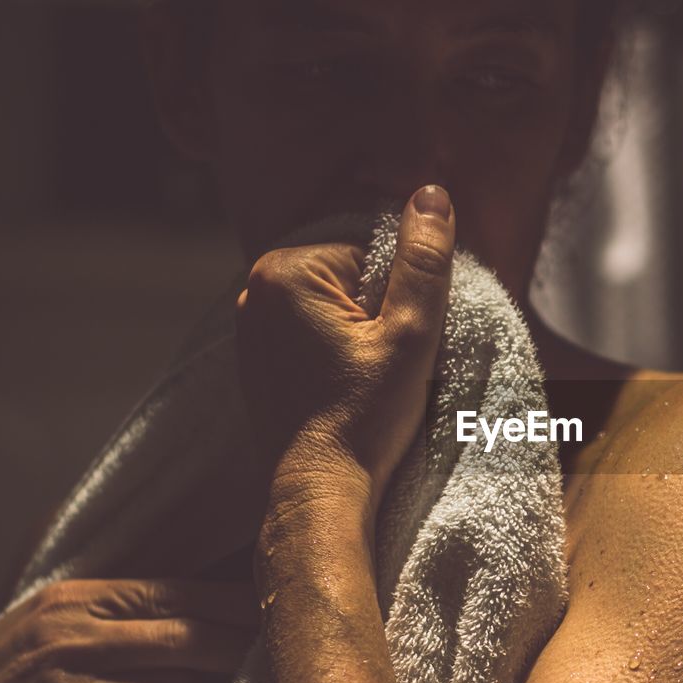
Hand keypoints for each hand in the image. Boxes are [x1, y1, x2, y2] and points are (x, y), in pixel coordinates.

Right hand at [0, 578, 257, 682]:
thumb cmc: (4, 675)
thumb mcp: (51, 621)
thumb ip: (116, 612)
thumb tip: (196, 609)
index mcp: (78, 601)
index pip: (177, 591)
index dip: (232, 600)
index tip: (273, 603)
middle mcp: (79, 638)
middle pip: (189, 635)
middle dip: (243, 642)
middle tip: (284, 645)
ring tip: (257, 681)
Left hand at [235, 186, 455, 513]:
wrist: (323, 488)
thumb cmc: (365, 417)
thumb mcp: (412, 333)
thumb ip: (423, 260)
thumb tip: (431, 194)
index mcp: (284, 271)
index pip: (370, 248)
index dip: (401, 292)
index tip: (404, 338)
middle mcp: (254, 289)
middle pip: (348, 271)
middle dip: (379, 307)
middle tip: (389, 359)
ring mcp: (250, 326)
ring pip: (333, 301)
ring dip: (361, 328)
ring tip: (370, 376)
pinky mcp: (257, 356)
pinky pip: (311, 328)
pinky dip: (337, 347)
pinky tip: (349, 384)